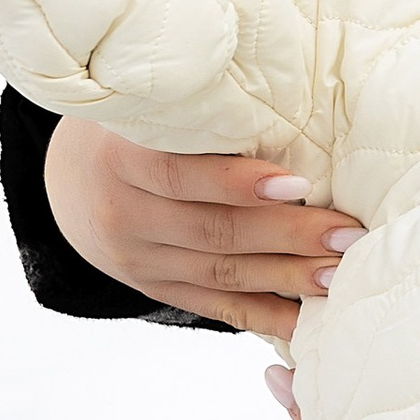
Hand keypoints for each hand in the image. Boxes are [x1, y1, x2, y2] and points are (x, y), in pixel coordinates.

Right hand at [42, 118, 362, 337]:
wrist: (71, 177)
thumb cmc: (134, 124)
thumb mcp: (147, 106)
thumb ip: (201, 107)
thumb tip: (294, 98)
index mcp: (118, 160)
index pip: (180, 175)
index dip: (238, 182)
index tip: (301, 183)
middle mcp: (122, 216)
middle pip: (213, 231)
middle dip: (288, 235)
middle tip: (348, 235)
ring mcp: (138, 261)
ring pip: (221, 274)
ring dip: (286, 278)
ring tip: (339, 274)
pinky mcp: (156, 289)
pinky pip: (215, 307)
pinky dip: (262, 315)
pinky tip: (306, 321)